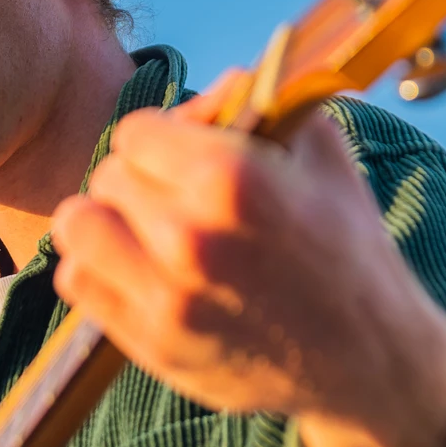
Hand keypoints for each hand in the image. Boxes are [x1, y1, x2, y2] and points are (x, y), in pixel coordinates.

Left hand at [51, 79, 445, 446]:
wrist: (368, 361)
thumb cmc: (347, 249)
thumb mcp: (322, 155)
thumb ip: (259, 103)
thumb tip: (210, 86)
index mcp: (231, 180)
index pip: (136, 133)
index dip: (160, 140)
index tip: (183, 156)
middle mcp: (190, 237)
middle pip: (109, 176)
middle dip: (139, 179)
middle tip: (173, 196)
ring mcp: (166, 297)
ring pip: (78, 225)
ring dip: (104, 220)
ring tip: (141, 228)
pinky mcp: (151, 343)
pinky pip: (78, 281)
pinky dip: (97, 268)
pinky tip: (137, 268)